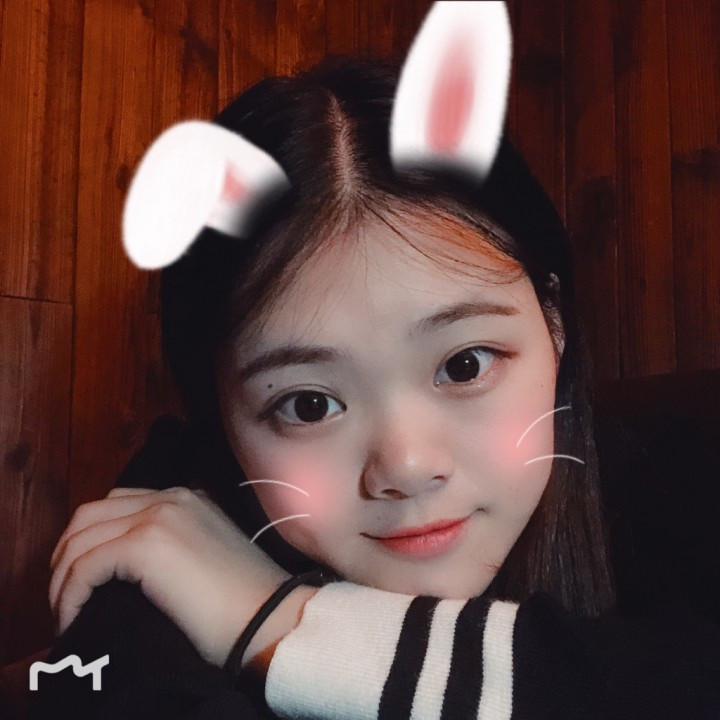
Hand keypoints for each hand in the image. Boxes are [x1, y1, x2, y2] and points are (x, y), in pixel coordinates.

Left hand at [49, 486, 292, 666]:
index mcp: (187, 497)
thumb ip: (172, 546)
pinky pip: (85, 565)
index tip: (83, 579)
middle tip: (64, 594)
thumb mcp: (206, 556)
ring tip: (65, 611)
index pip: (118, 503)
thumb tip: (125, 570)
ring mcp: (159, 515)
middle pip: (90, 513)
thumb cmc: (242, 601)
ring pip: (81, 536)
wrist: (269, 615)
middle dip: (66, 553)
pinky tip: (74, 618)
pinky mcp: (147, 544)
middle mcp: (171, 497)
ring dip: (62, 576)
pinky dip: (70, 594)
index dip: (90, 539)